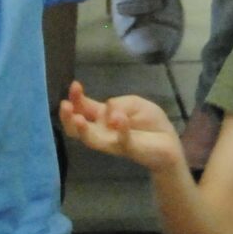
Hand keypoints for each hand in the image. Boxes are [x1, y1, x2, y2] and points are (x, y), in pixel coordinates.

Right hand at [57, 83, 187, 172]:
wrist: (168, 142)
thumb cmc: (149, 121)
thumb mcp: (134, 103)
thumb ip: (119, 102)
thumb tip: (107, 107)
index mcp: (102, 117)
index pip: (83, 108)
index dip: (76, 98)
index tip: (75, 85)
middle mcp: (102, 131)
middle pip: (76, 128)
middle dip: (67, 117)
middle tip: (65, 105)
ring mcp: (112, 142)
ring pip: (91, 139)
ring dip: (83, 130)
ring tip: (79, 119)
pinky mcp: (128, 148)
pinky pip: (120, 140)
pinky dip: (120, 129)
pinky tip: (119, 119)